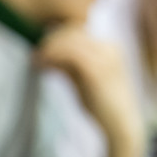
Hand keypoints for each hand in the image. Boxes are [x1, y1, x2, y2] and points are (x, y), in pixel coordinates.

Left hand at [35, 24, 144, 156]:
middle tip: (35, 53)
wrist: (121, 126)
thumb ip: (68, 67)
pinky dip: (53, 57)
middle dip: (50, 40)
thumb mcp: (83, 81)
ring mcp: (104, 58)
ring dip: (49, 48)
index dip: (57, 36)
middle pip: (73, 31)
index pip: (78, 30)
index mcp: (109, 48)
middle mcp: (109, 48)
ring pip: (69, 41)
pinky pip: (70, 55)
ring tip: (36, 60)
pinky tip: (42, 66)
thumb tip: (46, 56)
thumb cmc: (102, 107)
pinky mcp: (97, 71)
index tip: (41, 48)